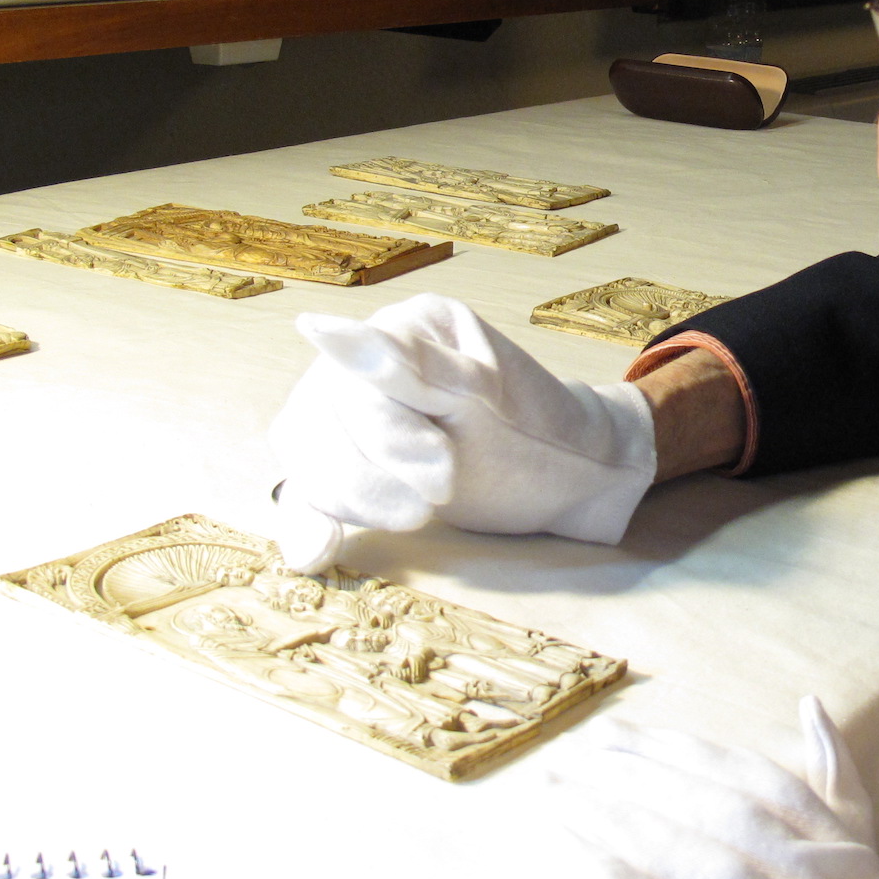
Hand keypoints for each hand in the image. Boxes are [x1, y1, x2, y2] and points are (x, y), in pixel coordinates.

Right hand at [268, 293, 656, 548]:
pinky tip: (317, 552)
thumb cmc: (540, 429)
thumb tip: (318, 328)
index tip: (440, 476)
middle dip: (372, 473)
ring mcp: (350, 412)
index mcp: (405, 326)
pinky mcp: (349, 463)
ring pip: (308, 457)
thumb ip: (408, 364)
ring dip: (350, 499)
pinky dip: (308, 523)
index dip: (387, 434)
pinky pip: (307, 490)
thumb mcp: (488, 394)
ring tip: (415, 517)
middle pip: (323, 419)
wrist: (571, 477)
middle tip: (438, 497)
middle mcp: (365, 359)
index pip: (356, 380)